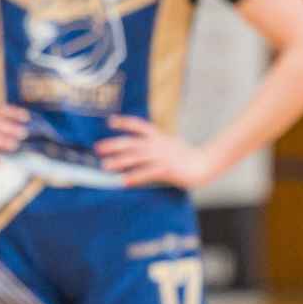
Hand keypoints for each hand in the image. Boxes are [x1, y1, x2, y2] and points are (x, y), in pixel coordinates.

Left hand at [98, 115, 215, 187]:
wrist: (205, 164)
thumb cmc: (188, 156)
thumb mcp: (171, 144)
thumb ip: (156, 143)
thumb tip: (142, 146)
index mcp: (159, 136)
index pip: (139, 125)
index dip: (125, 122)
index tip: (110, 121)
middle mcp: (158, 144)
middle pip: (132, 142)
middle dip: (114, 145)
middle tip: (97, 148)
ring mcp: (162, 156)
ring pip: (137, 157)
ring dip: (120, 161)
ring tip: (106, 166)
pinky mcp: (166, 169)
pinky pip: (147, 173)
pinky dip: (134, 177)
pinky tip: (123, 181)